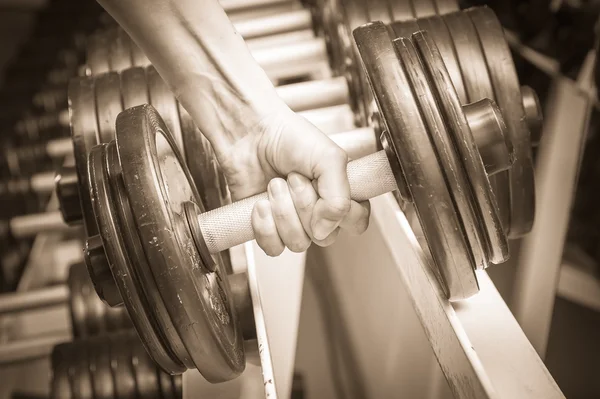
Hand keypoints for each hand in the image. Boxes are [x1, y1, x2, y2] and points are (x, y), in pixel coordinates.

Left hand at [216, 104, 370, 255]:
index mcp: (342, 194)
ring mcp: (294, 223)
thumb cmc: (290, 138)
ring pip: (298, 243)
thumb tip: (324, 230)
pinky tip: (260, 203)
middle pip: (325, 237)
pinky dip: (264, 225)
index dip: (341, 213)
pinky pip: (273, 247)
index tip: (323, 188)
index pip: (356, 223)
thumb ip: (339, 197)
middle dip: (304, 205)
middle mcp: (320, 212)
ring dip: (283, 211)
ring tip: (274, 184)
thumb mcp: (329, 158)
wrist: (250, 135)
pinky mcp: (268, 229)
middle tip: (293, 178)